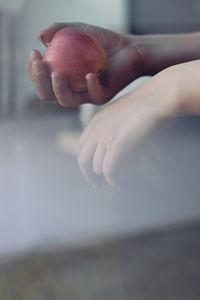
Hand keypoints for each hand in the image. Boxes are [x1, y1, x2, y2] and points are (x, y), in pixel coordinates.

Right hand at [27, 22, 147, 106]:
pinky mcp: (102, 96)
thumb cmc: (102, 40)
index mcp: (62, 77)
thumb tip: (40, 36)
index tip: (34, 52)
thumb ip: (58, 30)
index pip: (41, 79)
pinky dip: (90, 87)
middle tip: (41, 65)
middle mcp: (71, 89)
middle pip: (47, 94)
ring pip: (67, 101)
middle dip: (39, 82)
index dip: (33, 69)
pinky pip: (93, 96)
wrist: (129, 48)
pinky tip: (90, 75)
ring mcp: (86, 95)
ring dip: (59, 90)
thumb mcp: (77, 29)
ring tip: (58, 74)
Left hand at [78, 67, 183, 188]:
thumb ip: (116, 131)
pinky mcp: (118, 145)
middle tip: (99, 186)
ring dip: (108, 179)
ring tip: (120, 183)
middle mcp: (97, 129)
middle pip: (83, 160)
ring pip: (97, 167)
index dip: (87, 161)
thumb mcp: (125, 115)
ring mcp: (106, 136)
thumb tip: (118, 152)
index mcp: (97, 120)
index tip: (95, 171)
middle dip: (89, 176)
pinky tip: (121, 184)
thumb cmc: (149, 105)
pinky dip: (114, 180)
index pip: (82, 146)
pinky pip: (109, 171)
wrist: (161, 96)